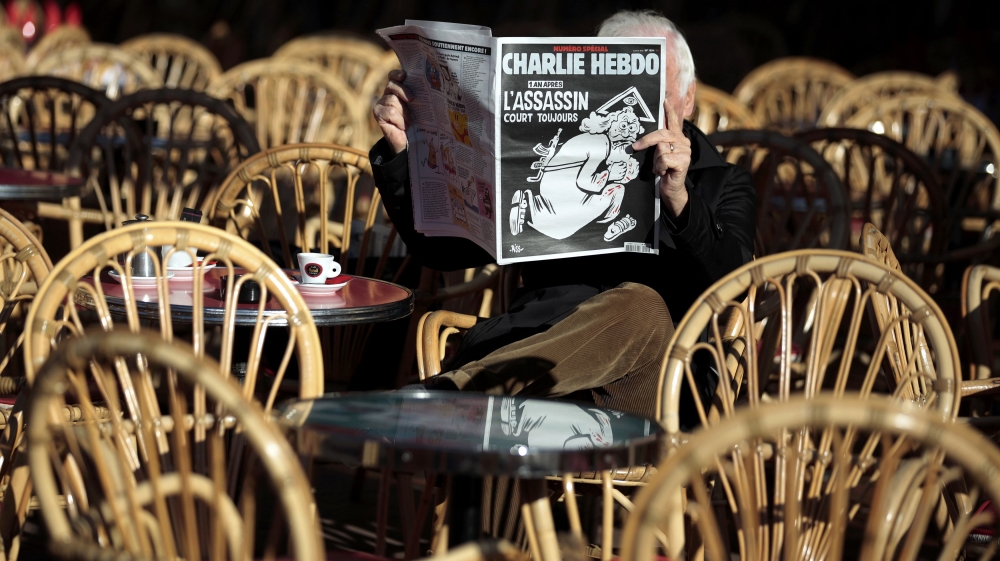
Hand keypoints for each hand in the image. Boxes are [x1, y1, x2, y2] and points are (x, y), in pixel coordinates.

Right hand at [373, 69, 412, 154]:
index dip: (397, 74)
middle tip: (413, 100)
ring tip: (410, 121)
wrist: (408, 142)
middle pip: (392, 85)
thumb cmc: (416, 123)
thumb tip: (424, 87)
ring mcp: (381, 104)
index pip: (393, 76)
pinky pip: (390, 112)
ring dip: (404, 112)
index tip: (404, 76)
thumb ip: (416, 96)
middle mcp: (387, 94)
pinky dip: (399, 120)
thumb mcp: (418, 108)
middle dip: (403, 91)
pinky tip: (402, 126)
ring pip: (392, 99)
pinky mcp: (377, 113)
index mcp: (397, 90)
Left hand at [632, 98, 691, 216]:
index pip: (673, 122)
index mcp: (677, 139)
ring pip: (661, 148)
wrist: (670, 189)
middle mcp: (683, 142)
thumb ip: (657, 143)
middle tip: (635, 147)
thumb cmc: (663, 171)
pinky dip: (660, 167)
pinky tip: (664, 172)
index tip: (664, 100)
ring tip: (659, 168)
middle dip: (647, 140)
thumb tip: (641, 136)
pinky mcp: (684, 161)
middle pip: (662, 134)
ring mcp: (685, 151)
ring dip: (655, 161)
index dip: (669, 111)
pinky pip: (664, 159)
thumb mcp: (658, 154)